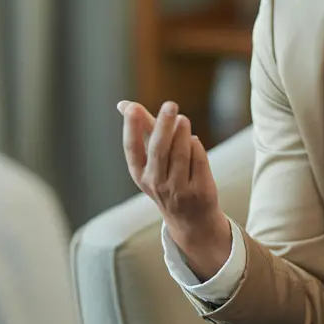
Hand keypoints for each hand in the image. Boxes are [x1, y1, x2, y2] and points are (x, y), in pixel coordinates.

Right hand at [118, 99, 230, 279]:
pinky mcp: (200, 191)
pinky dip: (196, 146)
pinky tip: (193, 141)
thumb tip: (124, 104)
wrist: (190, 220)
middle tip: (170, 105)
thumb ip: (140, 130)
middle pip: (159, 150)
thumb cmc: (166, 179)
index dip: (131, 128)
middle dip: (163, 126)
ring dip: (182, 133)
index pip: (132, 149)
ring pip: (180, 154)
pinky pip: (198, 161)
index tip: (133, 108)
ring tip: (182, 119)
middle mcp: (156, 183)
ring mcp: (179, 189)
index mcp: (140, 173)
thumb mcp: (149, 161)